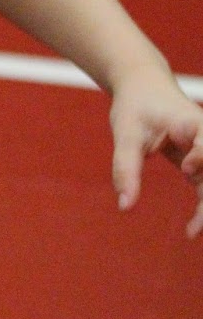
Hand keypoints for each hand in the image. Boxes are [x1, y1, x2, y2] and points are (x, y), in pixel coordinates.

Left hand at [109, 71, 202, 237]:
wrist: (143, 87)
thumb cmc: (135, 106)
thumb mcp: (126, 133)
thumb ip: (125, 169)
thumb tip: (124, 206)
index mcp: (194, 124)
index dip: (202, 156)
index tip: (186, 168)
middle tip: (195, 226)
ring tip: (192, 232)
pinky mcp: (200, 163)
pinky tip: (191, 229)